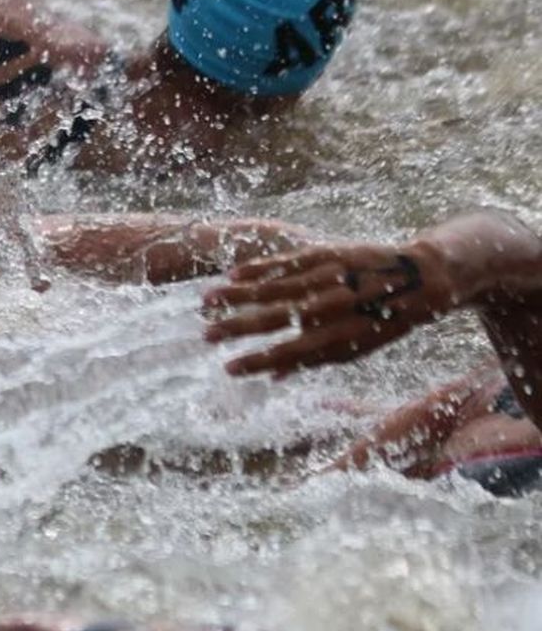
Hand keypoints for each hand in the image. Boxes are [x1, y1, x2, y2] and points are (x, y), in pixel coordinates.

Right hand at [203, 241, 461, 377]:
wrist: (425, 276)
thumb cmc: (387, 319)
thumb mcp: (360, 348)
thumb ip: (316, 359)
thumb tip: (274, 377)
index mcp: (344, 337)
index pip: (291, 353)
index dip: (258, 362)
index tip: (228, 369)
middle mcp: (335, 308)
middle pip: (275, 320)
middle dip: (237, 329)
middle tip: (206, 336)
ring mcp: (330, 277)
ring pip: (275, 287)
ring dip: (236, 295)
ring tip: (205, 301)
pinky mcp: (329, 253)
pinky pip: (287, 262)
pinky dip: (258, 268)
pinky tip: (232, 274)